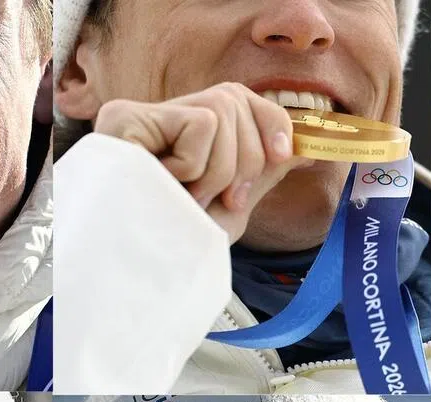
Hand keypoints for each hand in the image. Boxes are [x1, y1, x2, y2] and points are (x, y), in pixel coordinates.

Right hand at [95, 82, 312, 242]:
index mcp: (180, 135)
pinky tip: (166, 186)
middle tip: (223, 200)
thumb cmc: (176, 249)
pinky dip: (198, 165)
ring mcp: (137, 115)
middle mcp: (157, 118)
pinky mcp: (125, 118)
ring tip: (188, 200)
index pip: (235, 97)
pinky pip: (201, 123)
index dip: (270, 120)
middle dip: (247, 158)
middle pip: (233, 99)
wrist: (137, 275)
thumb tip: (306, 148)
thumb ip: (261, 173)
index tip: (285, 155)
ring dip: (220, 169)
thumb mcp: (230, 209)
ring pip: (220, 110)